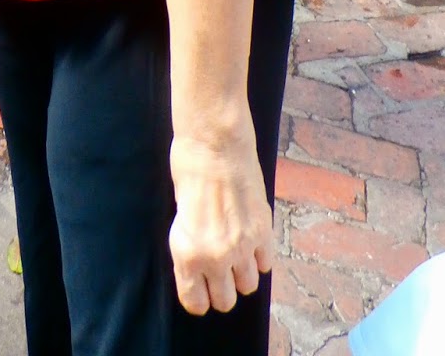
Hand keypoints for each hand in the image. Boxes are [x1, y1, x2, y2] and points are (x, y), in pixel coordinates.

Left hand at [169, 129, 274, 315]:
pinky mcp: (263, 232)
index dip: (197, 296)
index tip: (198, 287)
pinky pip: (266, 264)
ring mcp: (243, 247)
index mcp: (187, 253)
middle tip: (217, 271)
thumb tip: (202, 263)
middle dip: (220, 289)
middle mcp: (216, 257)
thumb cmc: (188, 168)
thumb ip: (192, 244)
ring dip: (242, 274)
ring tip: (234, 254)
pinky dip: (259, 257)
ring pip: (249, 286)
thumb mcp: (178, 214)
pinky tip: (250, 241)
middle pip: (226, 301)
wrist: (213, 142)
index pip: (195, 302)